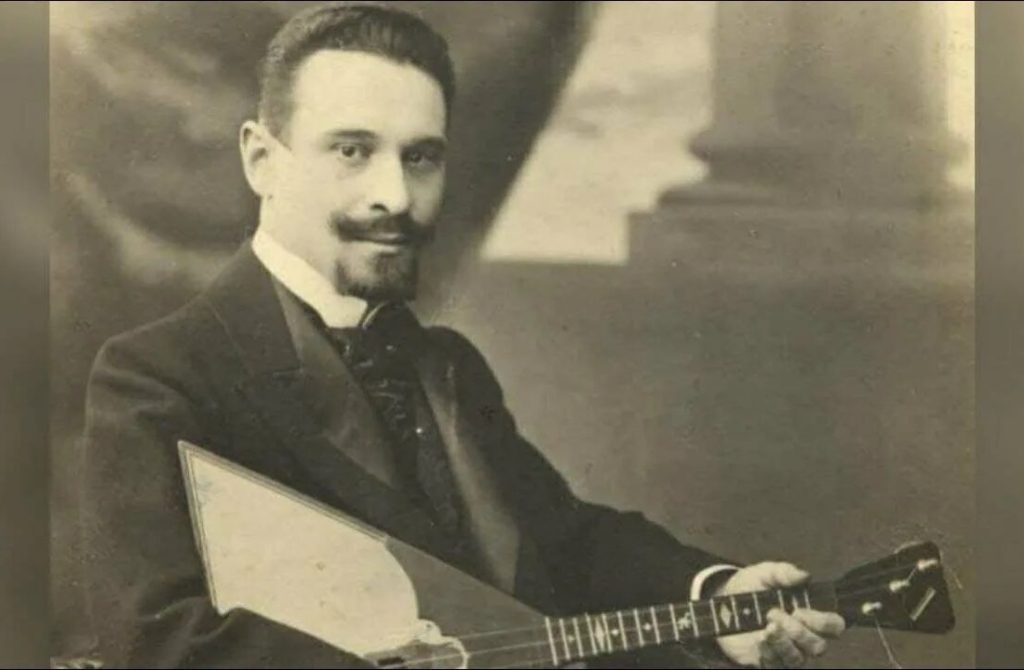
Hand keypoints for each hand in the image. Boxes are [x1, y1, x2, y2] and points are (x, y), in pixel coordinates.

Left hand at [712, 562, 845, 667]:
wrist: (720, 602)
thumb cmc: (750, 587)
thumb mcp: (764, 574)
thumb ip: (783, 572)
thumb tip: (804, 576)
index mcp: (808, 614)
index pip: (834, 626)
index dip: (823, 622)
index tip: (799, 610)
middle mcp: (802, 637)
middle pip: (818, 646)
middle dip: (798, 631)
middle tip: (773, 613)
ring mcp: (786, 651)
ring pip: (799, 659)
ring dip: (783, 642)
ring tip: (766, 627)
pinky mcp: (768, 662)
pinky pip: (777, 665)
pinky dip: (769, 652)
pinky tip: (759, 639)